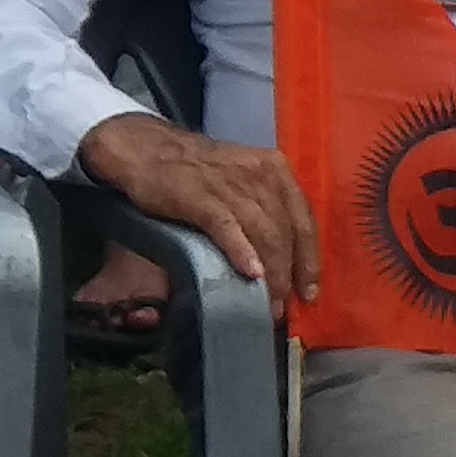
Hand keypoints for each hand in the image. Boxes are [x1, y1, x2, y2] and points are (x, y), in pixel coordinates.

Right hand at [75, 111, 319, 303]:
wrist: (146, 150)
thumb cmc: (196, 170)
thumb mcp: (241, 179)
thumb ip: (263, 209)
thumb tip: (282, 259)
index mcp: (275, 170)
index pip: (303, 220)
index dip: (309, 260)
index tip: (309, 292)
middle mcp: (259, 175)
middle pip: (285, 232)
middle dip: (287, 275)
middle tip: (283, 307)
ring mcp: (229, 184)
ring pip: (262, 233)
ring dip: (270, 273)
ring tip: (268, 302)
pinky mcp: (200, 196)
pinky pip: (229, 227)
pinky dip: (242, 252)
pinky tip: (250, 274)